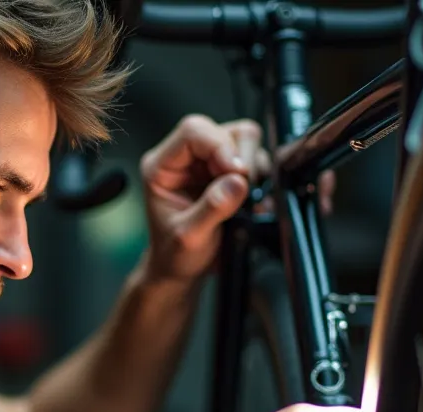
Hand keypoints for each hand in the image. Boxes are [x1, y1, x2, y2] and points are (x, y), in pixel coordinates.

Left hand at [139, 114, 336, 282]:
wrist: (181, 269)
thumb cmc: (174, 254)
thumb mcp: (189, 237)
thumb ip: (212, 209)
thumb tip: (237, 182)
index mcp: (162, 166)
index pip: (193, 131)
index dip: (219, 145)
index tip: (237, 172)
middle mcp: (186, 159)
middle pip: (223, 131)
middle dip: (241, 157)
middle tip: (244, 189)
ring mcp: (209, 163)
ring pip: (243, 141)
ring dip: (252, 169)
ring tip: (244, 201)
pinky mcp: (229, 172)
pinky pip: (255, 159)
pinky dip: (260, 179)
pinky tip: (251, 204)